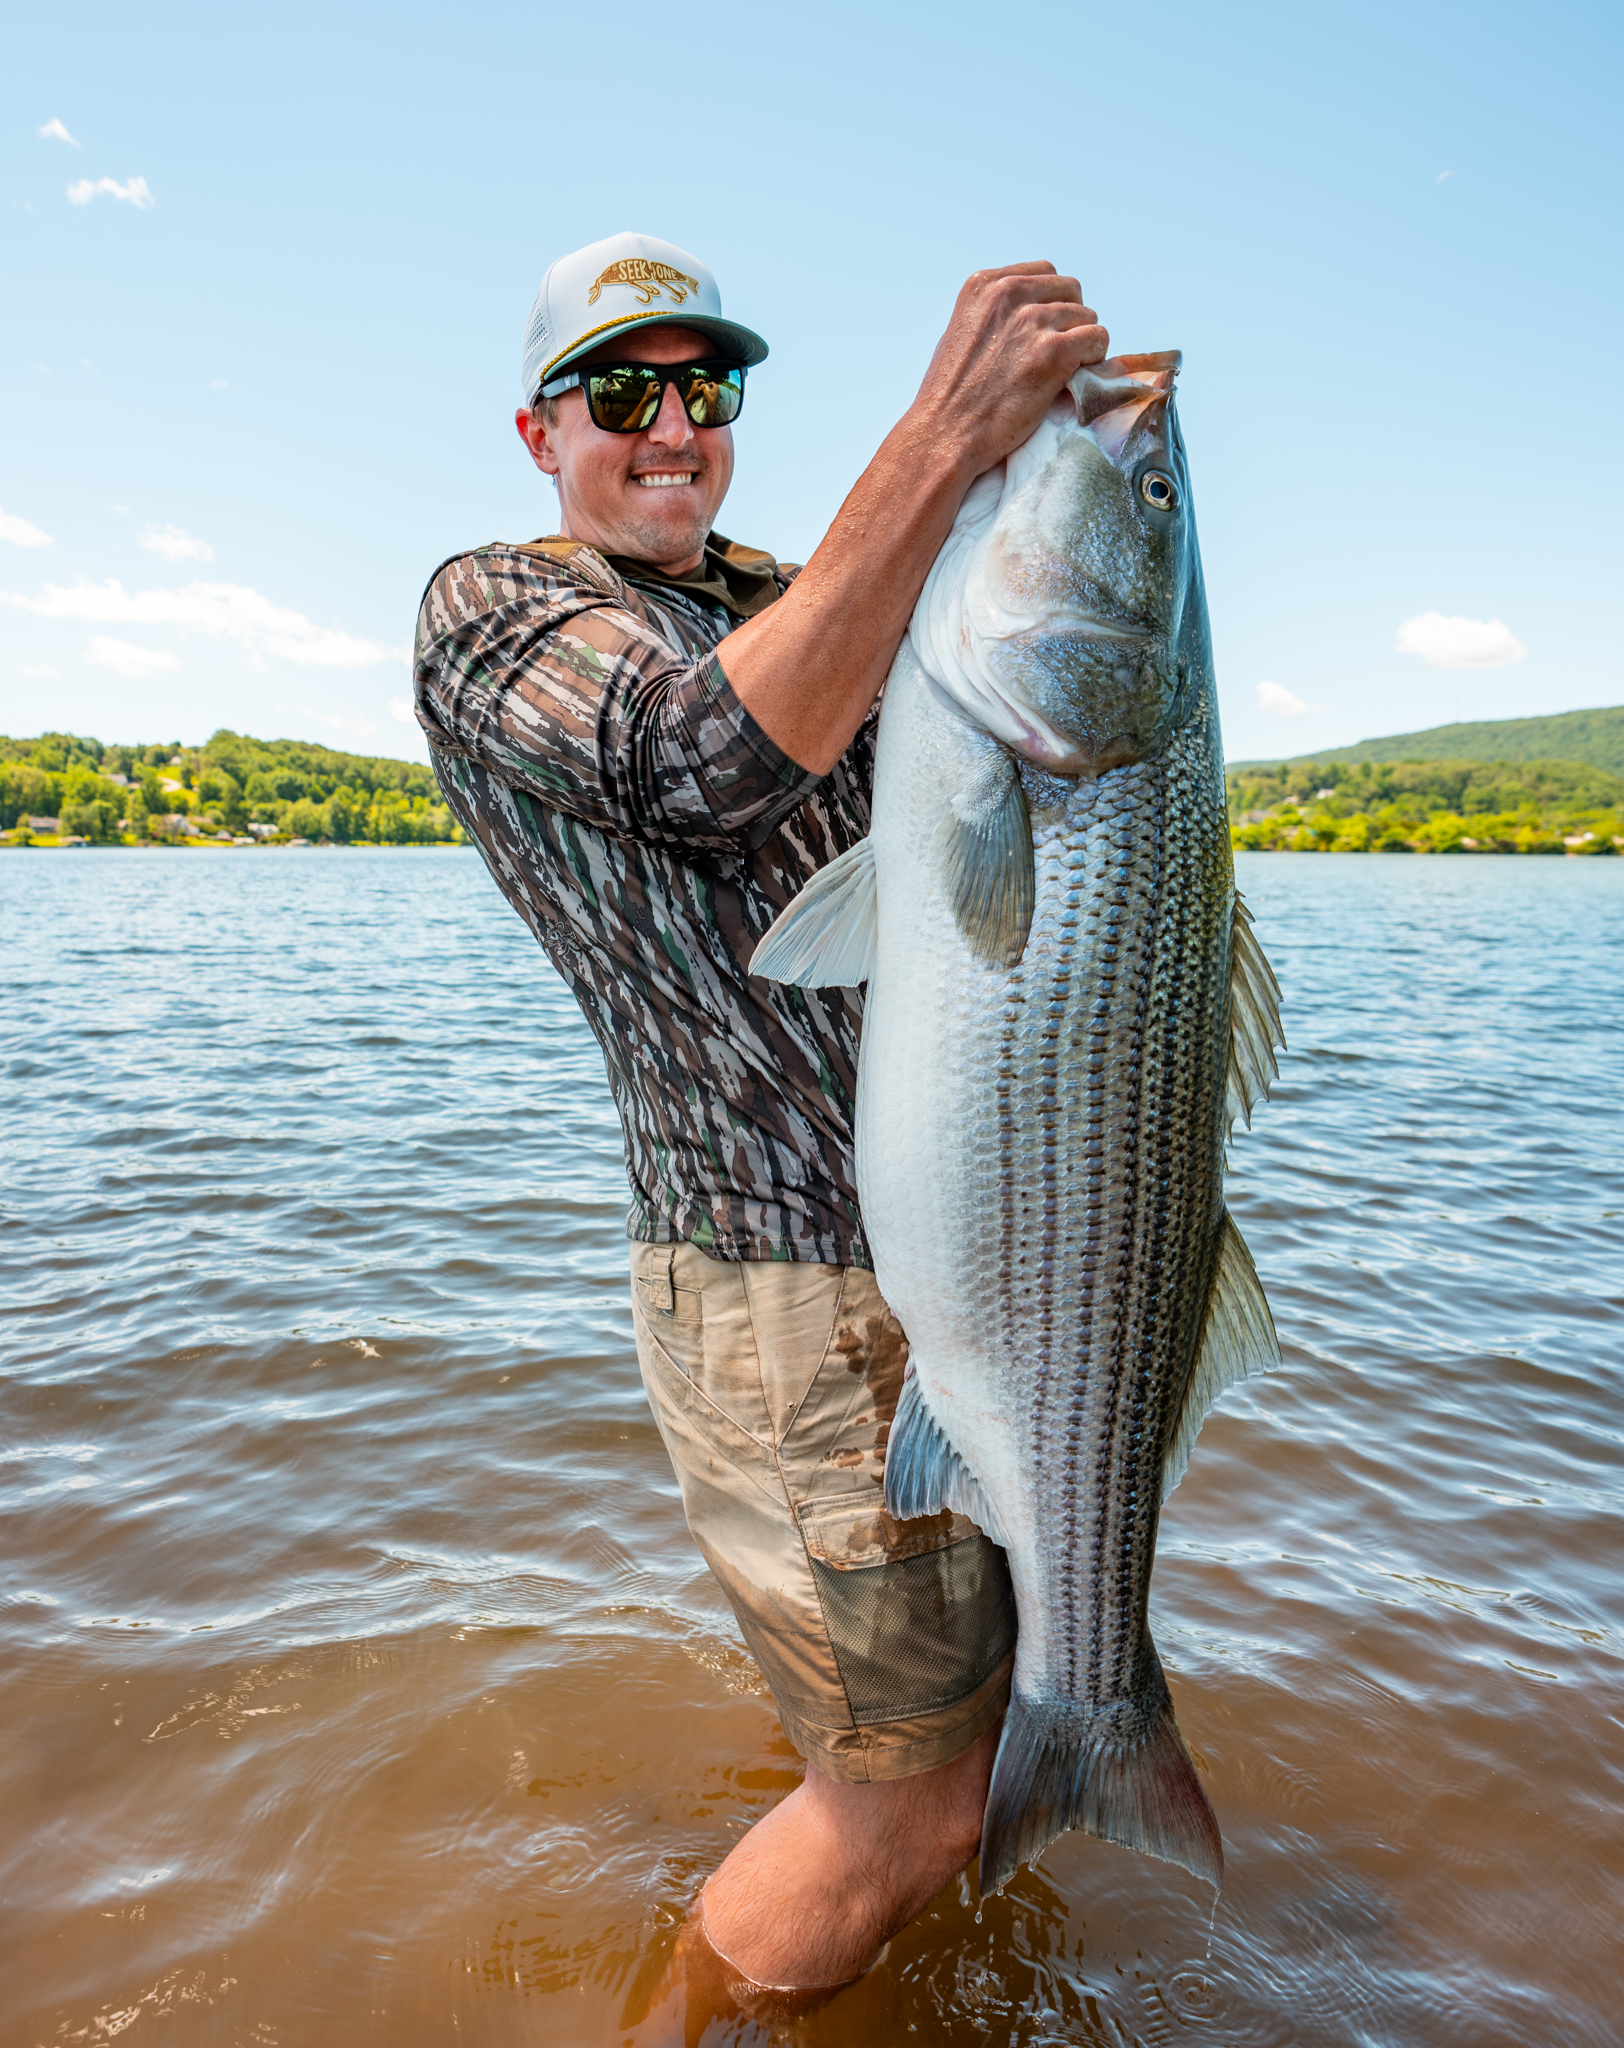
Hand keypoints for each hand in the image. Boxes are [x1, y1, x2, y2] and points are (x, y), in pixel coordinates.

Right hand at [908, 262, 1109, 481]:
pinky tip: (1075, 379)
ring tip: (1062, 372)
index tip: (1044, 332)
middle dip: (1069, 321)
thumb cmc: (949, 397)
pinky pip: (1098, 340)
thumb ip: (993, 315)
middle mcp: (1009, 294)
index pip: (1044, 274)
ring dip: (1082, 344)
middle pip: (1070, 291)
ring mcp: (1033, 321)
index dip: (1051, 304)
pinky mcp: (1054, 351)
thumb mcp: (960, 332)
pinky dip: (1094, 359)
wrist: (946, 433)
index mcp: (985, 285)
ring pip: (1087, 318)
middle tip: (1058, 354)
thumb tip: (1024, 316)